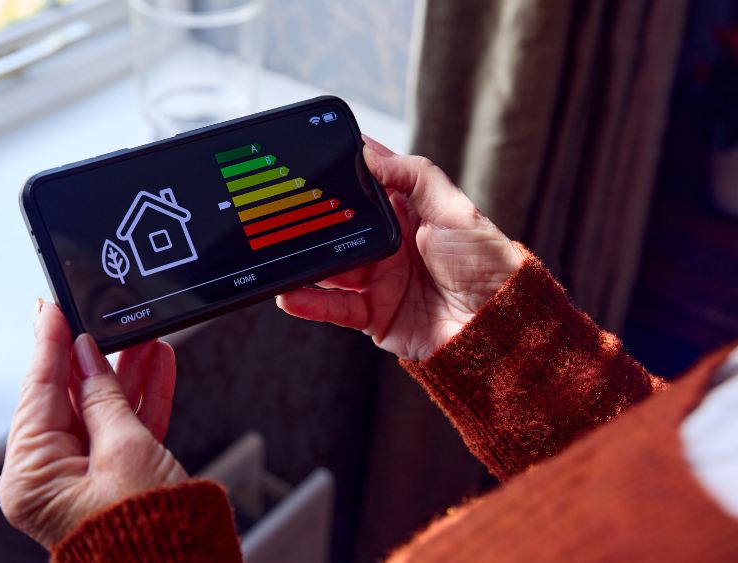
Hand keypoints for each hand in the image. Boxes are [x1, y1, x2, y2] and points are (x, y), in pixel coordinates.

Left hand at [0, 302, 186, 547]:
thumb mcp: (126, 450)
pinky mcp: (112, 481)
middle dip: (94, 356)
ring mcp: (82, 480)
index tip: (51, 308)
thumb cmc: (149, 535)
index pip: (38, 392)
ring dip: (124, 374)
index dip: (49, 344)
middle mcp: (49, 480)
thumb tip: (85, 355)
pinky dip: (140, 401)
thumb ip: (103, 396)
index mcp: (32, 477)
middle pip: (68, 398)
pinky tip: (156, 367)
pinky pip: (121, 431)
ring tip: (144, 337)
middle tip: (100, 316)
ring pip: (101, 410)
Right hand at [276, 137, 524, 360]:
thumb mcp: (456, 210)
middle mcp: (386, 245)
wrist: (499, 328)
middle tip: (284, 209)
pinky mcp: (371, 314)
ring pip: (328, 266)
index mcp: (406, 213)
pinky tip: (288, 294)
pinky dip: (309, 302)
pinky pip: (333, 307)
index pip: (364, 185)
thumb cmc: (486, 264)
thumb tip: (368, 152)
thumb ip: (413, 176)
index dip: (340, 172)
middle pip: (338, 226)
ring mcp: (376, 279)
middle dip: (312, 218)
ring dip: (303, 261)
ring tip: (279, 253)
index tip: (310, 157)